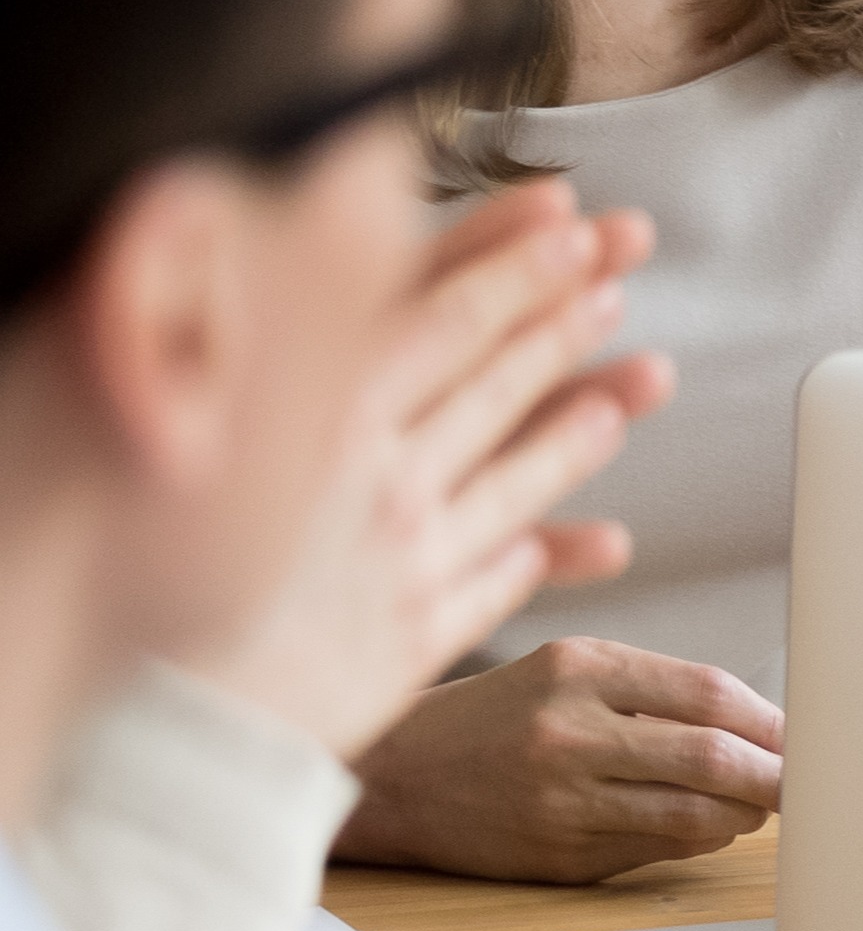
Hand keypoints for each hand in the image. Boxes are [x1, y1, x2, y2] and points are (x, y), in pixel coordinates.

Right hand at [191, 182, 667, 759]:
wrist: (147, 709)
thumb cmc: (151, 555)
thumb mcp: (221, 428)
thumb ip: (291, 354)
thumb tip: (343, 264)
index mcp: (320, 419)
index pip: (439, 317)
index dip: (511, 265)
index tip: (570, 220)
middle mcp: (376, 481)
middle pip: (493, 380)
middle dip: (563, 318)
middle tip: (623, 265)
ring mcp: (405, 559)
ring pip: (521, 475)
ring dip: (586, 421)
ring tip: (647, 376)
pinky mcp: (414, 636)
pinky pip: (503, 581)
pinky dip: (555, 555)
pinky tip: (606, 541)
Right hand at [334, 636, 783, 881]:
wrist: (398, 773)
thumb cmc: (498, 715)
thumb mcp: (567, 669)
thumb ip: (660, 690)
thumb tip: (768, 727)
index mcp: (581, 668)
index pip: (711, 693)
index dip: (774, 720)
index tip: (811, 734)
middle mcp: (571, 731)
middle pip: (713, 757)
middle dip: (777, 775)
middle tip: (810, 780)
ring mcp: (563, 798)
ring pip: (692, 814)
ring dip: (745, 813)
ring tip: (759, 803)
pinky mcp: (558, 854)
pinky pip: (657, 848)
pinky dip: (698, 838)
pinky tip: (707, 825)